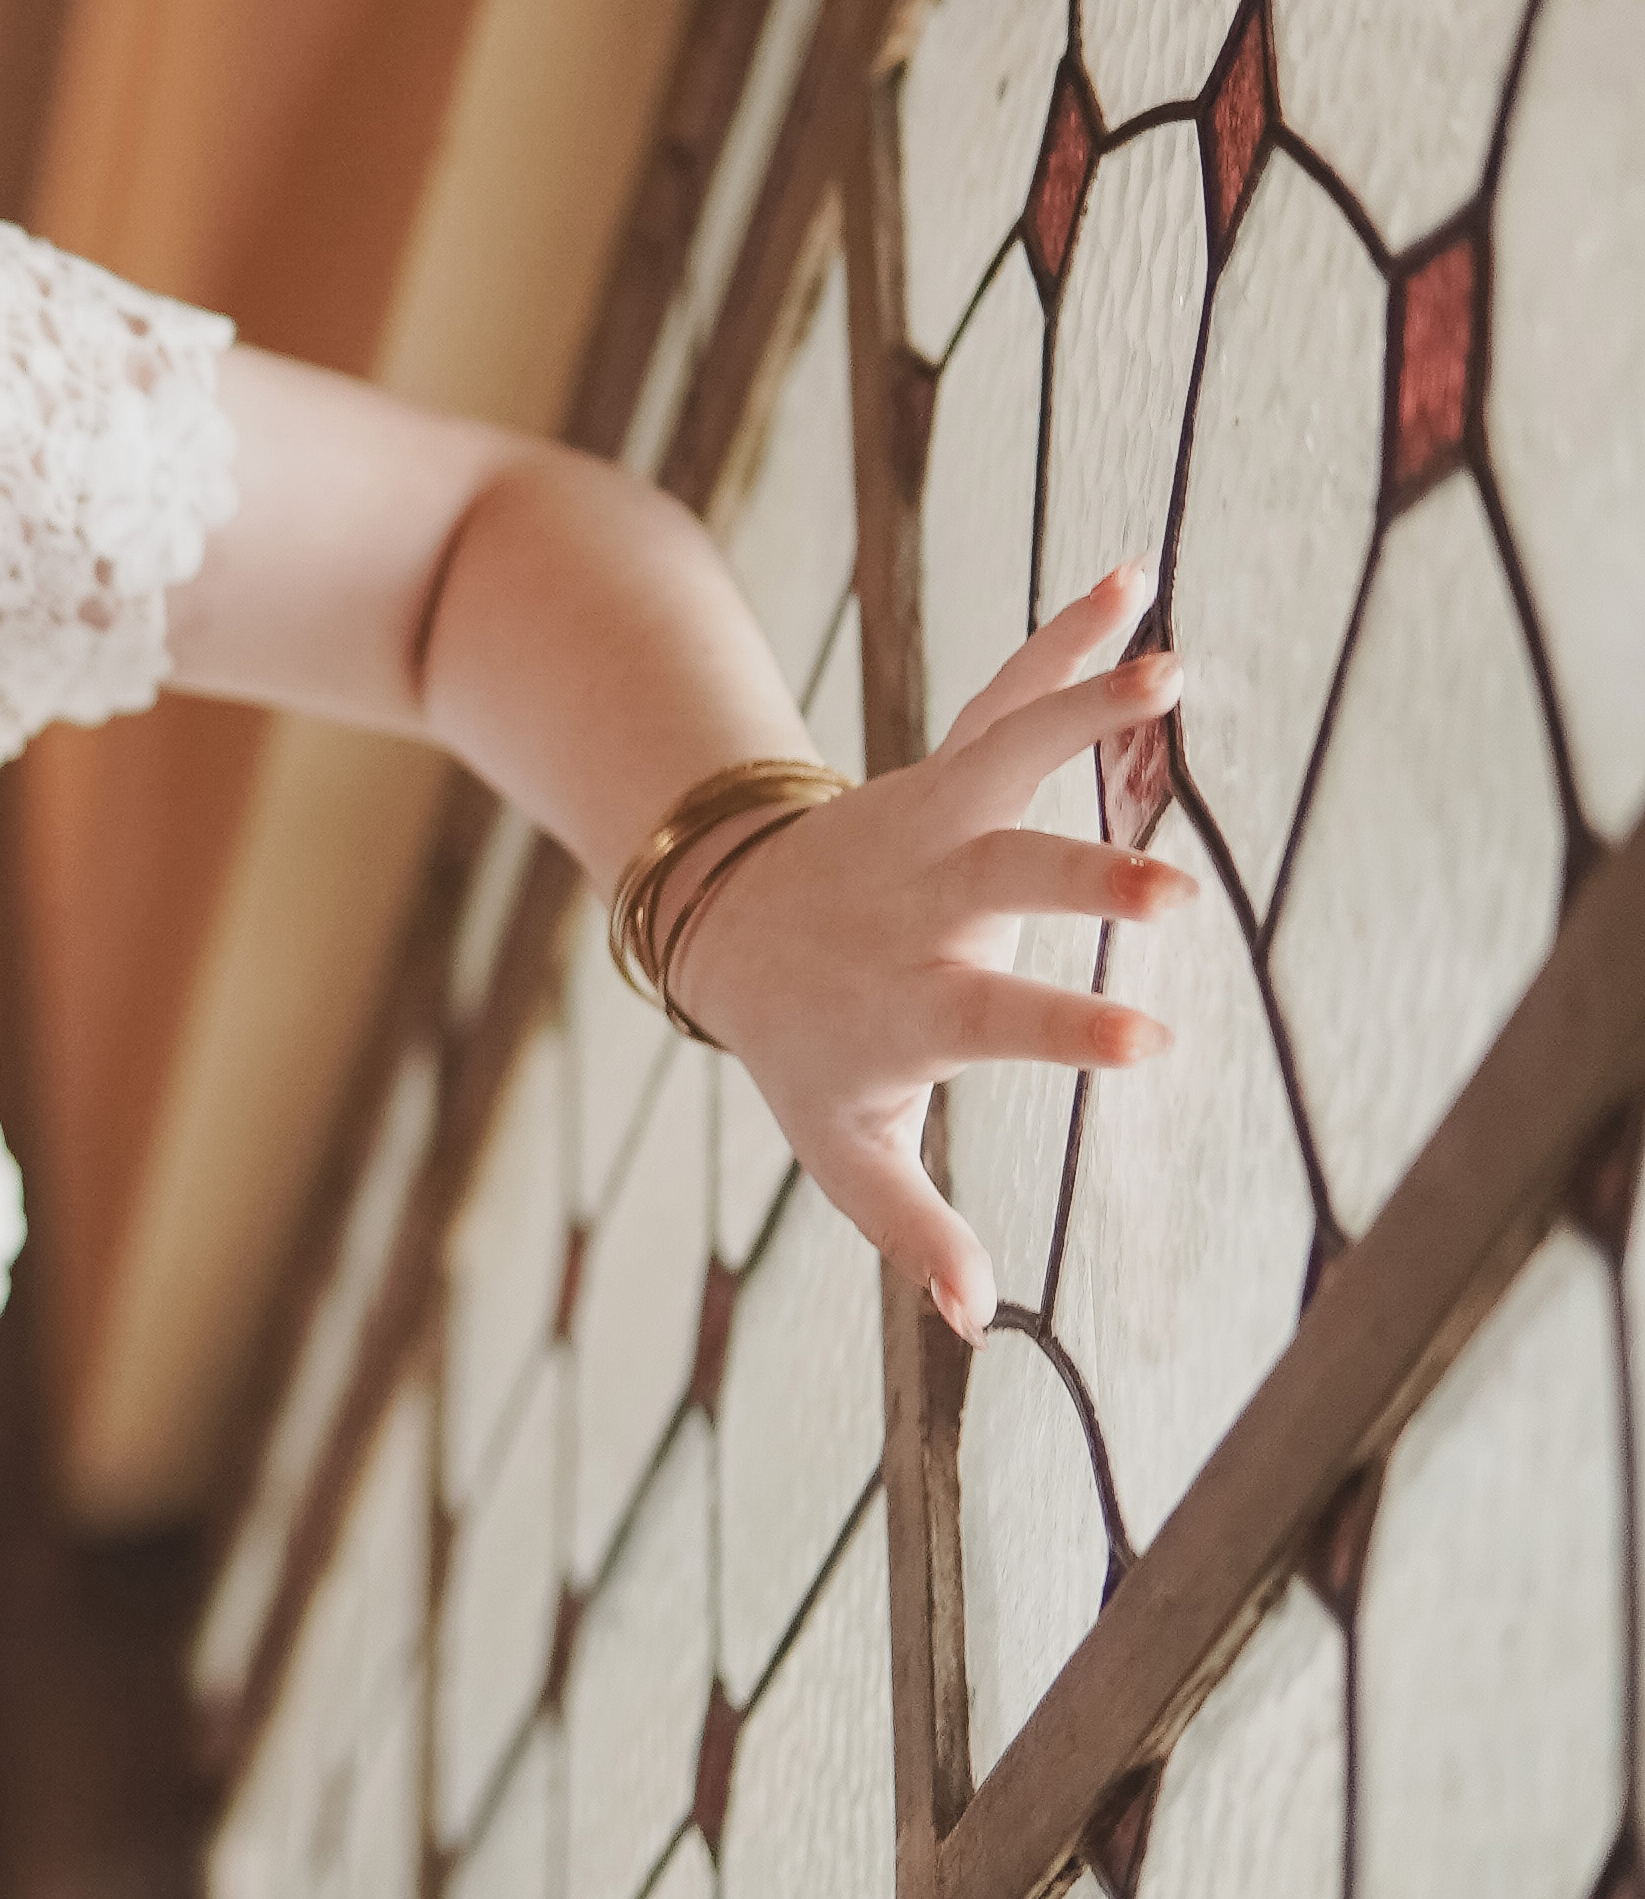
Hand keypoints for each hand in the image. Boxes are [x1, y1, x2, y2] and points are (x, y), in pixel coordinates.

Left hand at [659, 567, 1195, 1342]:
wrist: (726, 919)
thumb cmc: (807, 1049)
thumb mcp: (841, 1147)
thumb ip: (908, 1225)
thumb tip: (976, 1317)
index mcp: (909, 999)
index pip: (992, 1022)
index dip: (1066, 1034)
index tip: (1152, 1045)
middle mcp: (924, 899)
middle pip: (1006, 883)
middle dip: (1085, 882)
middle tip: (1172, 890)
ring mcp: (934, 819)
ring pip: (1009, 756)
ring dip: (1085, 710)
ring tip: (1172, 670)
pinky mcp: (949, 765)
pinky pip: (1011, 692)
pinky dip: (1068, 637)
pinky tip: (1139, 581)